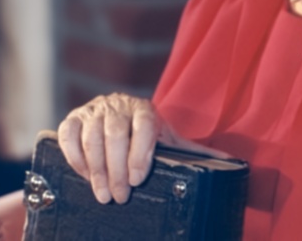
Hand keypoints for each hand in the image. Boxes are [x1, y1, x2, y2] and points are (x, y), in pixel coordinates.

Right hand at [58, 93, 225, 203]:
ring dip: (95, 168)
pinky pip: (68, 134)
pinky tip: (83, 175)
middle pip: (115, 133)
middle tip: (119, 196)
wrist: (120, 116)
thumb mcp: (170, 141)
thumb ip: (195, 151)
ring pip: (91, 135)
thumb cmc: (148, 136)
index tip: (137, 179)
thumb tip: (233, 162)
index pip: (143, 125)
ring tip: (102, 194)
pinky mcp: (74, 118)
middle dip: (116, 168)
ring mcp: (94, 110)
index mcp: (145, 108)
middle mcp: (118, 105)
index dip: (140, 151)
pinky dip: (74, 155)